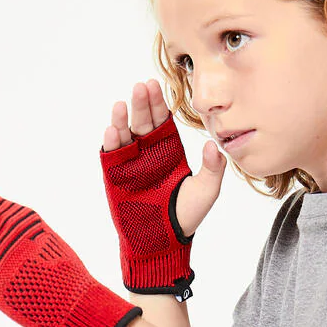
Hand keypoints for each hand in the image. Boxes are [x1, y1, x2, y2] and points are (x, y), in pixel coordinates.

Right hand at [103, 79, 226, 240]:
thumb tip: (216, 145)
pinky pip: (111, 156)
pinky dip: (110, 142)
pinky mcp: (115, 176)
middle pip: (143, 121)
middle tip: (141, 86)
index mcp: (168, 150)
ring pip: (124, 134)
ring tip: (121, 105)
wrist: (163, 241)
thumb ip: (213, 168)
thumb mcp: (205, 191)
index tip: (157, 85)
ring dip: (122, 118)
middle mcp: (147, 152)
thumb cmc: (185, 216)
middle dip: (141, 103)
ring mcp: (130, 163)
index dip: (159, 103)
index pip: (162, 120)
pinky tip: (112, 130)